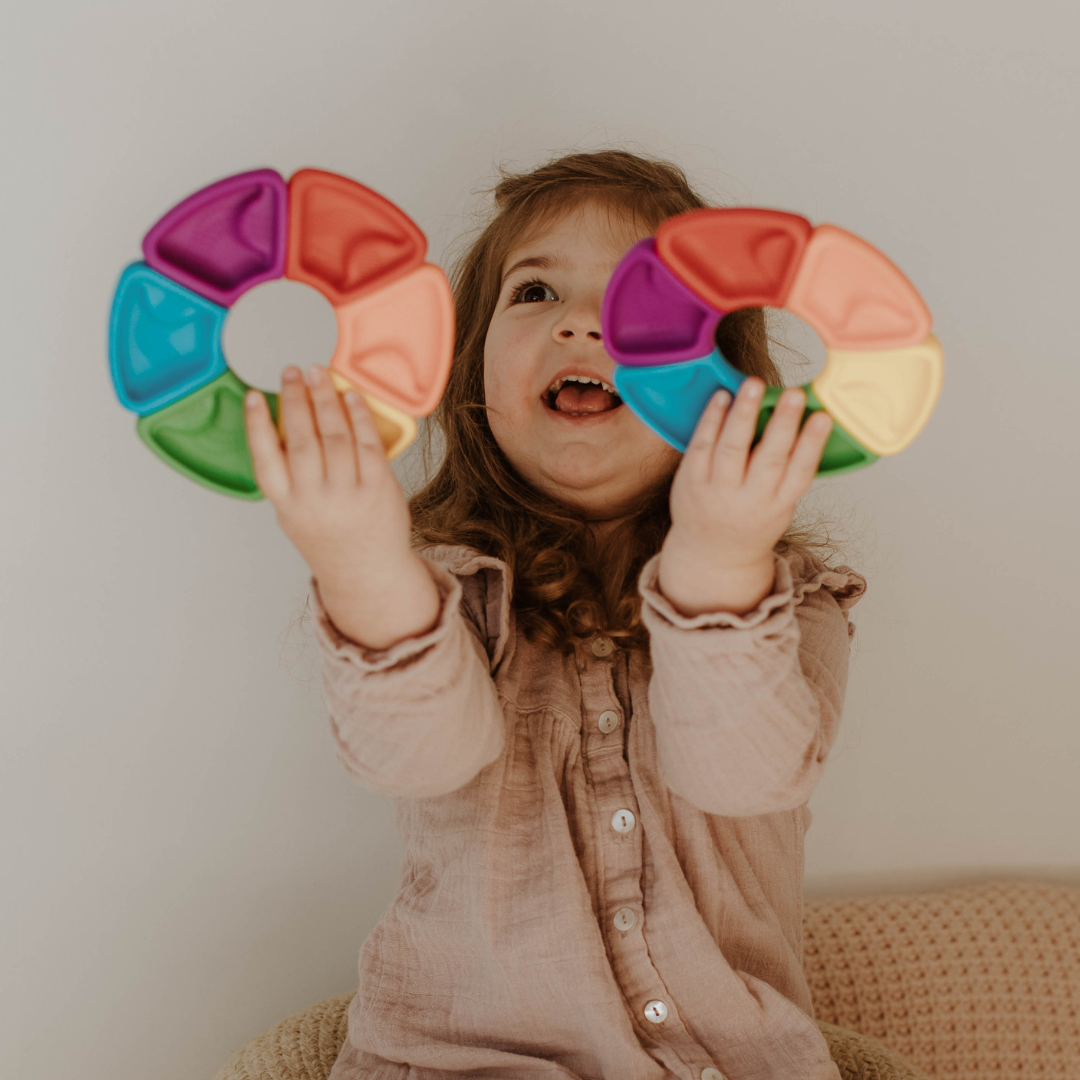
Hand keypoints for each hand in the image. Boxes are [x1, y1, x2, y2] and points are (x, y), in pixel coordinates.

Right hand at [244, 364, 414, 587]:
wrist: (365, 570)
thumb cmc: (328, 535)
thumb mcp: (294, 513)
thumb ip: (289, 475)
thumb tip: (287, 421)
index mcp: (287, 505)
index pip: (265, 459)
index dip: (256, 424)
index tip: (252, 395)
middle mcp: (315, 499)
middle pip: (302, 439)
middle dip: (295, 399)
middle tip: (292, 372)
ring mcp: (348, 494)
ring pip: (334, 436)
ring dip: (325, 400)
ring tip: (318, 375)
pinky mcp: (378, 487)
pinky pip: (367, 443)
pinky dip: (358, 416)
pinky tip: (350, 397)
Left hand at [658, 378, 832, 612]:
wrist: (711, 554)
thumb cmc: (751, 520)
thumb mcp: (778, 506)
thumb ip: (787, 472)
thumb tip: (802, 420)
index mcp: (779, 505)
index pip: (800, 474)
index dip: (812, 445)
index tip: (823, 417)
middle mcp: (749, 501)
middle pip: (768, 459)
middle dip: (783, 424)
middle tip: (794, 393)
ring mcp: (718, 493)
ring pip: (732, 449)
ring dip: (744, 414)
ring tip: (754, 385)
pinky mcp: (690, 483)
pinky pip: (701, 448)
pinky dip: (711, 420)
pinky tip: (721, 397)